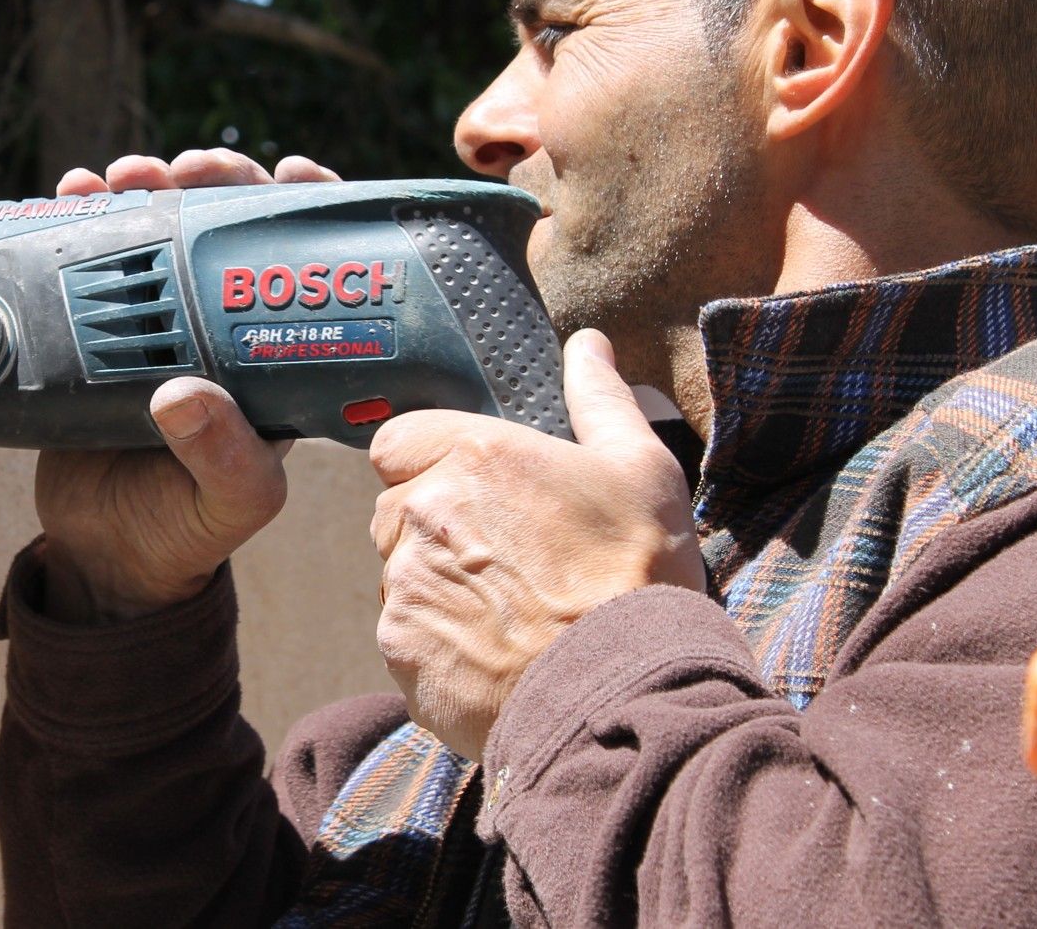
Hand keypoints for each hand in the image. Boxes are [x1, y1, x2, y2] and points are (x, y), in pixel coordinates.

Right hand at [35, 149, 340, 622]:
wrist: (103, 555)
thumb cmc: (186, 530)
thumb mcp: (229, 503)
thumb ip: (224, 458)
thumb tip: (183, 395)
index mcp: (274, 354)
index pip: (304, 261)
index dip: (304, 208)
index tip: (288, 173)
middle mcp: (222, 326)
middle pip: (229, 225)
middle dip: (213, 180)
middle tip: (184, 170)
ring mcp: (160, 321)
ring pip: (163, 229)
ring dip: (146, 187)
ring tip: (120, 177)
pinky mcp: (100, 328)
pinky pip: (96, 257)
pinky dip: (84, 217)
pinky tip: (70, 193)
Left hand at [369, 329, 702, 758]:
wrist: (627, 693)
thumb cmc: (639, 576)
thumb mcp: (642, 470)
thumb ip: (599, 399)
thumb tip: (586, 344)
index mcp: (473, 454)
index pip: (396, 441)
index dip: (428, 463)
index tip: (474, 493)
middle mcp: (423, 511)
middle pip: (394, 508)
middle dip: (432, 527)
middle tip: (505, 561)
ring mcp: (404, 583)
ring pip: (397, 573)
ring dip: (435, 586)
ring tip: (507, 614)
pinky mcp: (399, 649)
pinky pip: (402, 635)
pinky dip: (436, 643)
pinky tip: (494, 655)